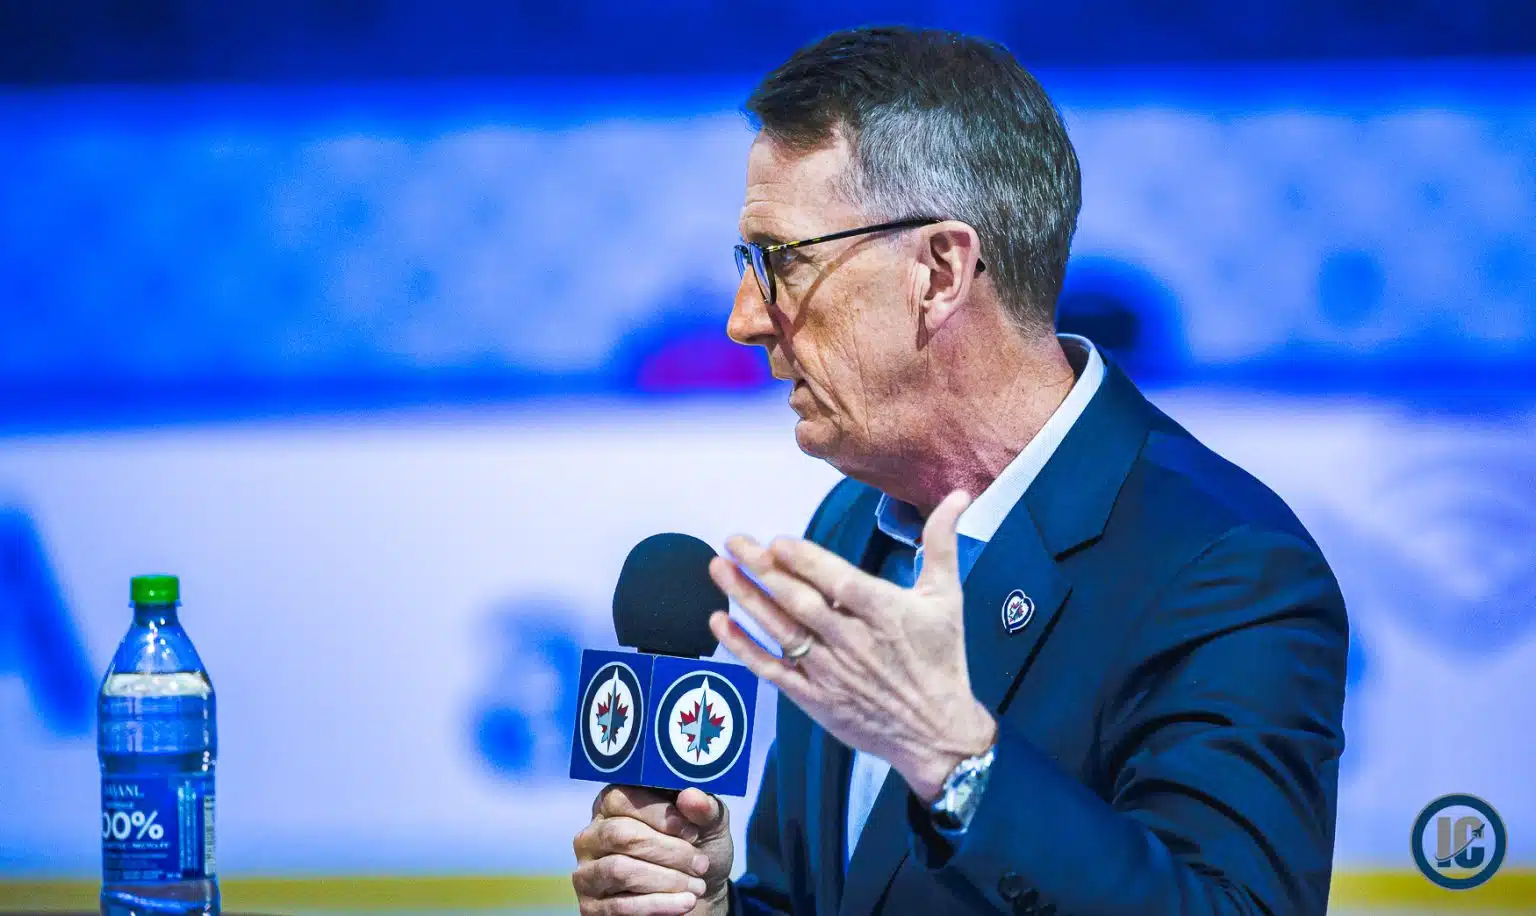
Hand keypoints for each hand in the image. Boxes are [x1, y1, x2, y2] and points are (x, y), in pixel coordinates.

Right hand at [572, 785, 733, 915]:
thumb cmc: (694, 848)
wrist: (694, 892)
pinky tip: (684, 903)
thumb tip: (691, 797)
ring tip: (697, 886)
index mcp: (613, 804)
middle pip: (621, 835)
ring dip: (666, 879)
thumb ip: (703, 808)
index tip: (692, 832)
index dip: (660, 815)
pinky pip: (619, 906)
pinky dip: (658, 904)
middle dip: (668, 851)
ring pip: (619, 869)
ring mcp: (587, 872)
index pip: (622, 799)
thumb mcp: (707, 825)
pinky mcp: (591, 906)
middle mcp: (592, 835)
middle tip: (700, 864)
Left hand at [709, 489, 995, 801]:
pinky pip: (771, 670)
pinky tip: (720, 622)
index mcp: (886, 614)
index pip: (839, 583)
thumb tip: (958, 496)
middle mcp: (854, 642)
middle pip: (800, 602)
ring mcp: (831, 672)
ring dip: (746, 598)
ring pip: (781, 630)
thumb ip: (942, 543)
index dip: (806, 562)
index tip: (778, 541)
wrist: (937, 733)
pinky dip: (743, 647)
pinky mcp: (815, 698)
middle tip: (735, 540)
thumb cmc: (942, 660)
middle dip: (763, 569)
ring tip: (719, 568)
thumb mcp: (947, 597)